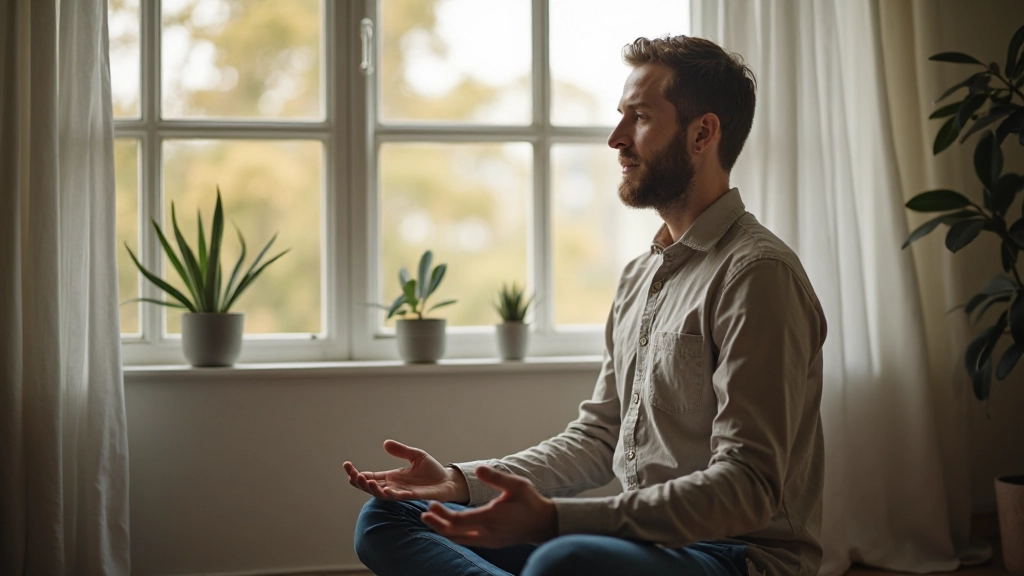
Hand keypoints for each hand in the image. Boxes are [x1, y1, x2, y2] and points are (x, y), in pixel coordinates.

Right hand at [343, 439, 469, 502]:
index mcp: (391, 477)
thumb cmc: (432, 470)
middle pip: (370, 486)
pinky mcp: (411, 497)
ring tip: (363, 480)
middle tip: (351, 474)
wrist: (448, 481)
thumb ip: (401, 450)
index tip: (346, 465)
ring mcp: (401, 493)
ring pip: (380, 494)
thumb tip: (385, 443)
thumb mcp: (416, 456)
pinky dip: (388, 493)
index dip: (356, 473)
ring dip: (370, 488)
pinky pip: (396, 497)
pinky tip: (382, 488)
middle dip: (358, 481)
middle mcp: (393, 486)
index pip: (370, 476)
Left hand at [421, 466, 557, 547]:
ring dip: (444, 530)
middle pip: (454, 533)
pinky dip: (454, 534)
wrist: (544, 524)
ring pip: (459, 539)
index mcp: (490, 518)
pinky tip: (449, 526)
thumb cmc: (530, 502)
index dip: (442, 514)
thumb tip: (477, 468)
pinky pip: (467, 541)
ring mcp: (488, 541)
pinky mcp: (491, 543)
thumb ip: (496, 477)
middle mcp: (486, 533)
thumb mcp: (516, 485)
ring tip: (432, 519)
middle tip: (424, 514)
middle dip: (437, 524)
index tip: (431, 505)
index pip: (458, 521)